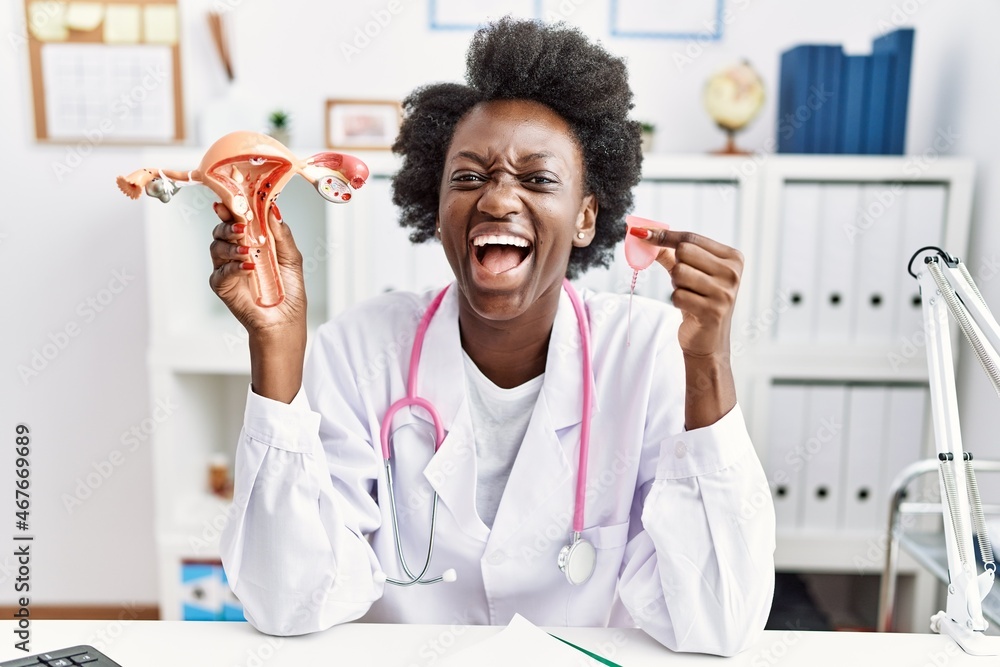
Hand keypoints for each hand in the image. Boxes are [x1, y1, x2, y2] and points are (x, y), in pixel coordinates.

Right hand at [209, 202, 307, 335]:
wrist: (285, 320)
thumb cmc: (288, 290)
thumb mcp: (291, 257)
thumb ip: (281, 234)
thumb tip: (273, 209)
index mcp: (252, 240)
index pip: (238, 219)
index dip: (233, 207)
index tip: (232, 199)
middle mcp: (236, 251)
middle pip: (221, 230)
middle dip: (229, 225)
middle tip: (241, 226)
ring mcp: (226, 267)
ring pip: (217, 247)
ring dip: (232, 246)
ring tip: (248, 250)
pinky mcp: (222, 285)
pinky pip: (221, 271)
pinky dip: (234, 267)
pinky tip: (247, 267)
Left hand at [629, 227, 742, 358]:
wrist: (709, 342)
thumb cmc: (699, 303)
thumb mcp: (690, 274)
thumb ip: (670, 254)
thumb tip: (645, 234)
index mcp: (733, 258)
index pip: (691, 238)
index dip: (664, 236)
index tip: (641, 232)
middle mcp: (733, 273)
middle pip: (684, 252)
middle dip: (676, 266)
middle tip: (685, 283)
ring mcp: (725, 292)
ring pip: (679, 273)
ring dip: (676, 285)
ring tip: (690, 296)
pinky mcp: (713, 311)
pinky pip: (677, 295)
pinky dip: (676, 301)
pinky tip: (689, 309)